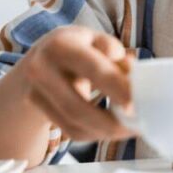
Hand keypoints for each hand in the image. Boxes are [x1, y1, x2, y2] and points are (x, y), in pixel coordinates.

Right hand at [12, 26, 135, 141]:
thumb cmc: (77, 47)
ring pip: (73, 124)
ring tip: (130, 129)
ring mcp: (35, 93)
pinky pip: (70, 131)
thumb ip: (114, 53)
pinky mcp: (38, 111)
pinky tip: (112, 128)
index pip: (93, 70)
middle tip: (137, 125)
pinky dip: (95, 133)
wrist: (38, 59)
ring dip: (105, 131)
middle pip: (76, 107)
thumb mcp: (95, 40)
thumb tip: (134, 72)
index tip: (137, 103)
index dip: (116, 88)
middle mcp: (41, 69)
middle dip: (110, 122)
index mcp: (61, 45)